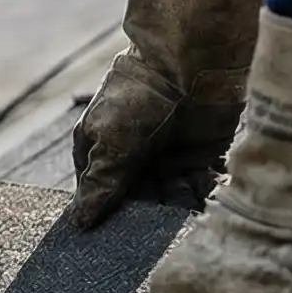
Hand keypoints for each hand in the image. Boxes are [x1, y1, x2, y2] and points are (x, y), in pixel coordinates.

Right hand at [70, 0, 265, 229]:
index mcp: (102, 151)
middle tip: (162, 221)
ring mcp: (170, 153)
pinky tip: (211, 197)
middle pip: (141, 200)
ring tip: (189, 206)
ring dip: (183, 204)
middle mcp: (135, 155)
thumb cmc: (140, 98)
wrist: (192, 60)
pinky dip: (208, 193)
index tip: (124, 232)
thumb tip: (79, 223)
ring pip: (175, 196)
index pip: (103, 194)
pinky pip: (205, 184)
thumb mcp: (110, 143)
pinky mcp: (204, 151)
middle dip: (153, 212)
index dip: (114, 214)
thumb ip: (99, 185)